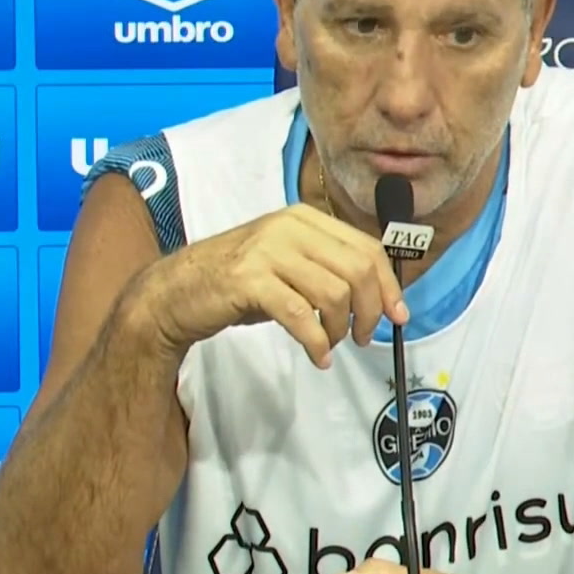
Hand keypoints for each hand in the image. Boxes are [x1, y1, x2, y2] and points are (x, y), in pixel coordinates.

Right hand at [130, 203, 408, 366]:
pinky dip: (316, 341)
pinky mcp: (249, 281)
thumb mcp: (287, 263)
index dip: (388, 285)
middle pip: (357, 269)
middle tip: (363, 336)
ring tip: (332, 344)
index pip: (366, 248)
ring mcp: (268, 251)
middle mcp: (289, 227)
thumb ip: (328, 270)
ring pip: (333, 293)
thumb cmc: (236, 282)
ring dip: (340, 329)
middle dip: (370, 309)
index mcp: (304, 218)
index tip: (398, 315)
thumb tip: (378, 298)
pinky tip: (317, 356)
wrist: (175, 291)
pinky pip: (300, 315)